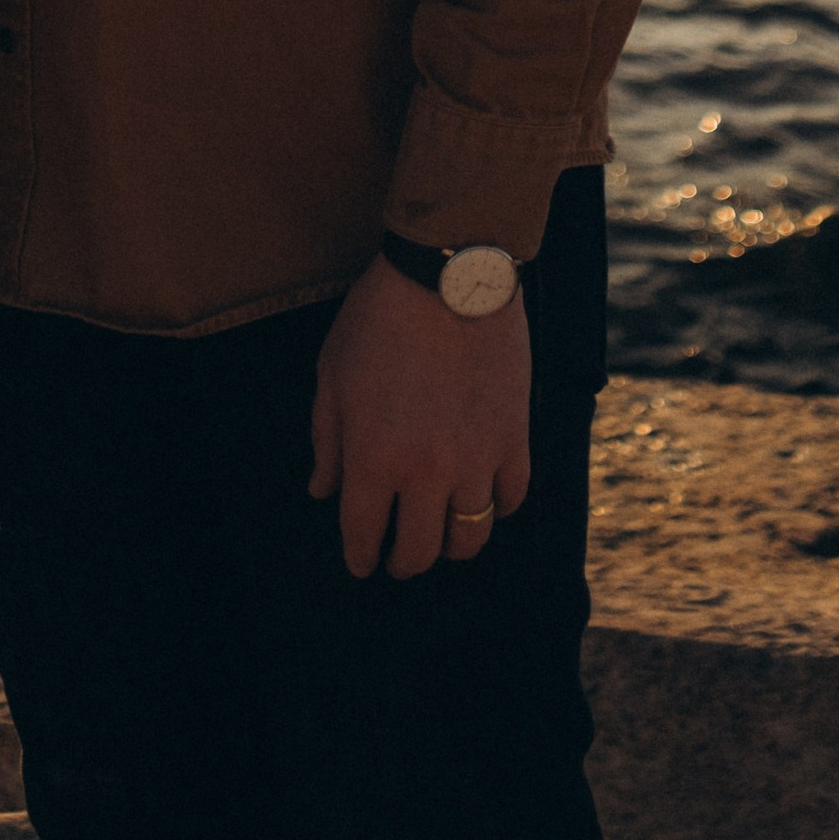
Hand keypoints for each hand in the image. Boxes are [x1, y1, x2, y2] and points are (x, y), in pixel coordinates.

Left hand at [308, 255, 531, 579]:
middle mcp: (426, 472)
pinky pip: (511, 498)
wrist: (447, 275)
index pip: (364, 534)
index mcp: (373, 458)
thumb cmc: (378, 318)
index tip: (360, 562)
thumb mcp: (333, 374)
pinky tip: (483, 500)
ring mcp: (476, 459)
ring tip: (442, 538)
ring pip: (470, 537)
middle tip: (399, 561)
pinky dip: (497, 508)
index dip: (360, 556)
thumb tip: (323, 491)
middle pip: (420, 551)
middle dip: (404, 564)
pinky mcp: (515, 439)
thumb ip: (328, 440)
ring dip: (452, 546)